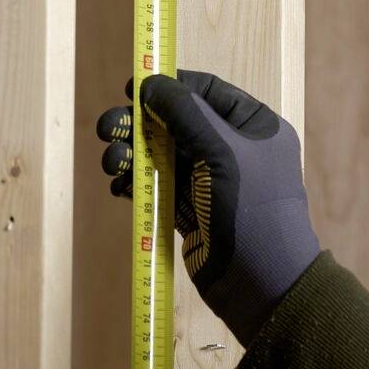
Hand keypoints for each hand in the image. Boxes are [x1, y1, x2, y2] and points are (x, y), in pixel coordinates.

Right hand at [97, 69, 318, 343]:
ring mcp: (211, 181)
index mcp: (253, 126)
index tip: (132, 88)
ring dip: (133, 155)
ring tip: (110, 163)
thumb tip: (152, 84)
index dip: (169, 87)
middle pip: (177, 123)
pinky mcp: (193, 210)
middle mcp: (233, 148)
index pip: (207, 91)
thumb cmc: (249, 208)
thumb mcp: (222, 151)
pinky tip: (119, 187)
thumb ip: (187, 113)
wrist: (261, 284)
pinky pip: (159, 186)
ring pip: (163, 155)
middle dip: (140, 124)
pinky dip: (137, 183)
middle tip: (107, 128)